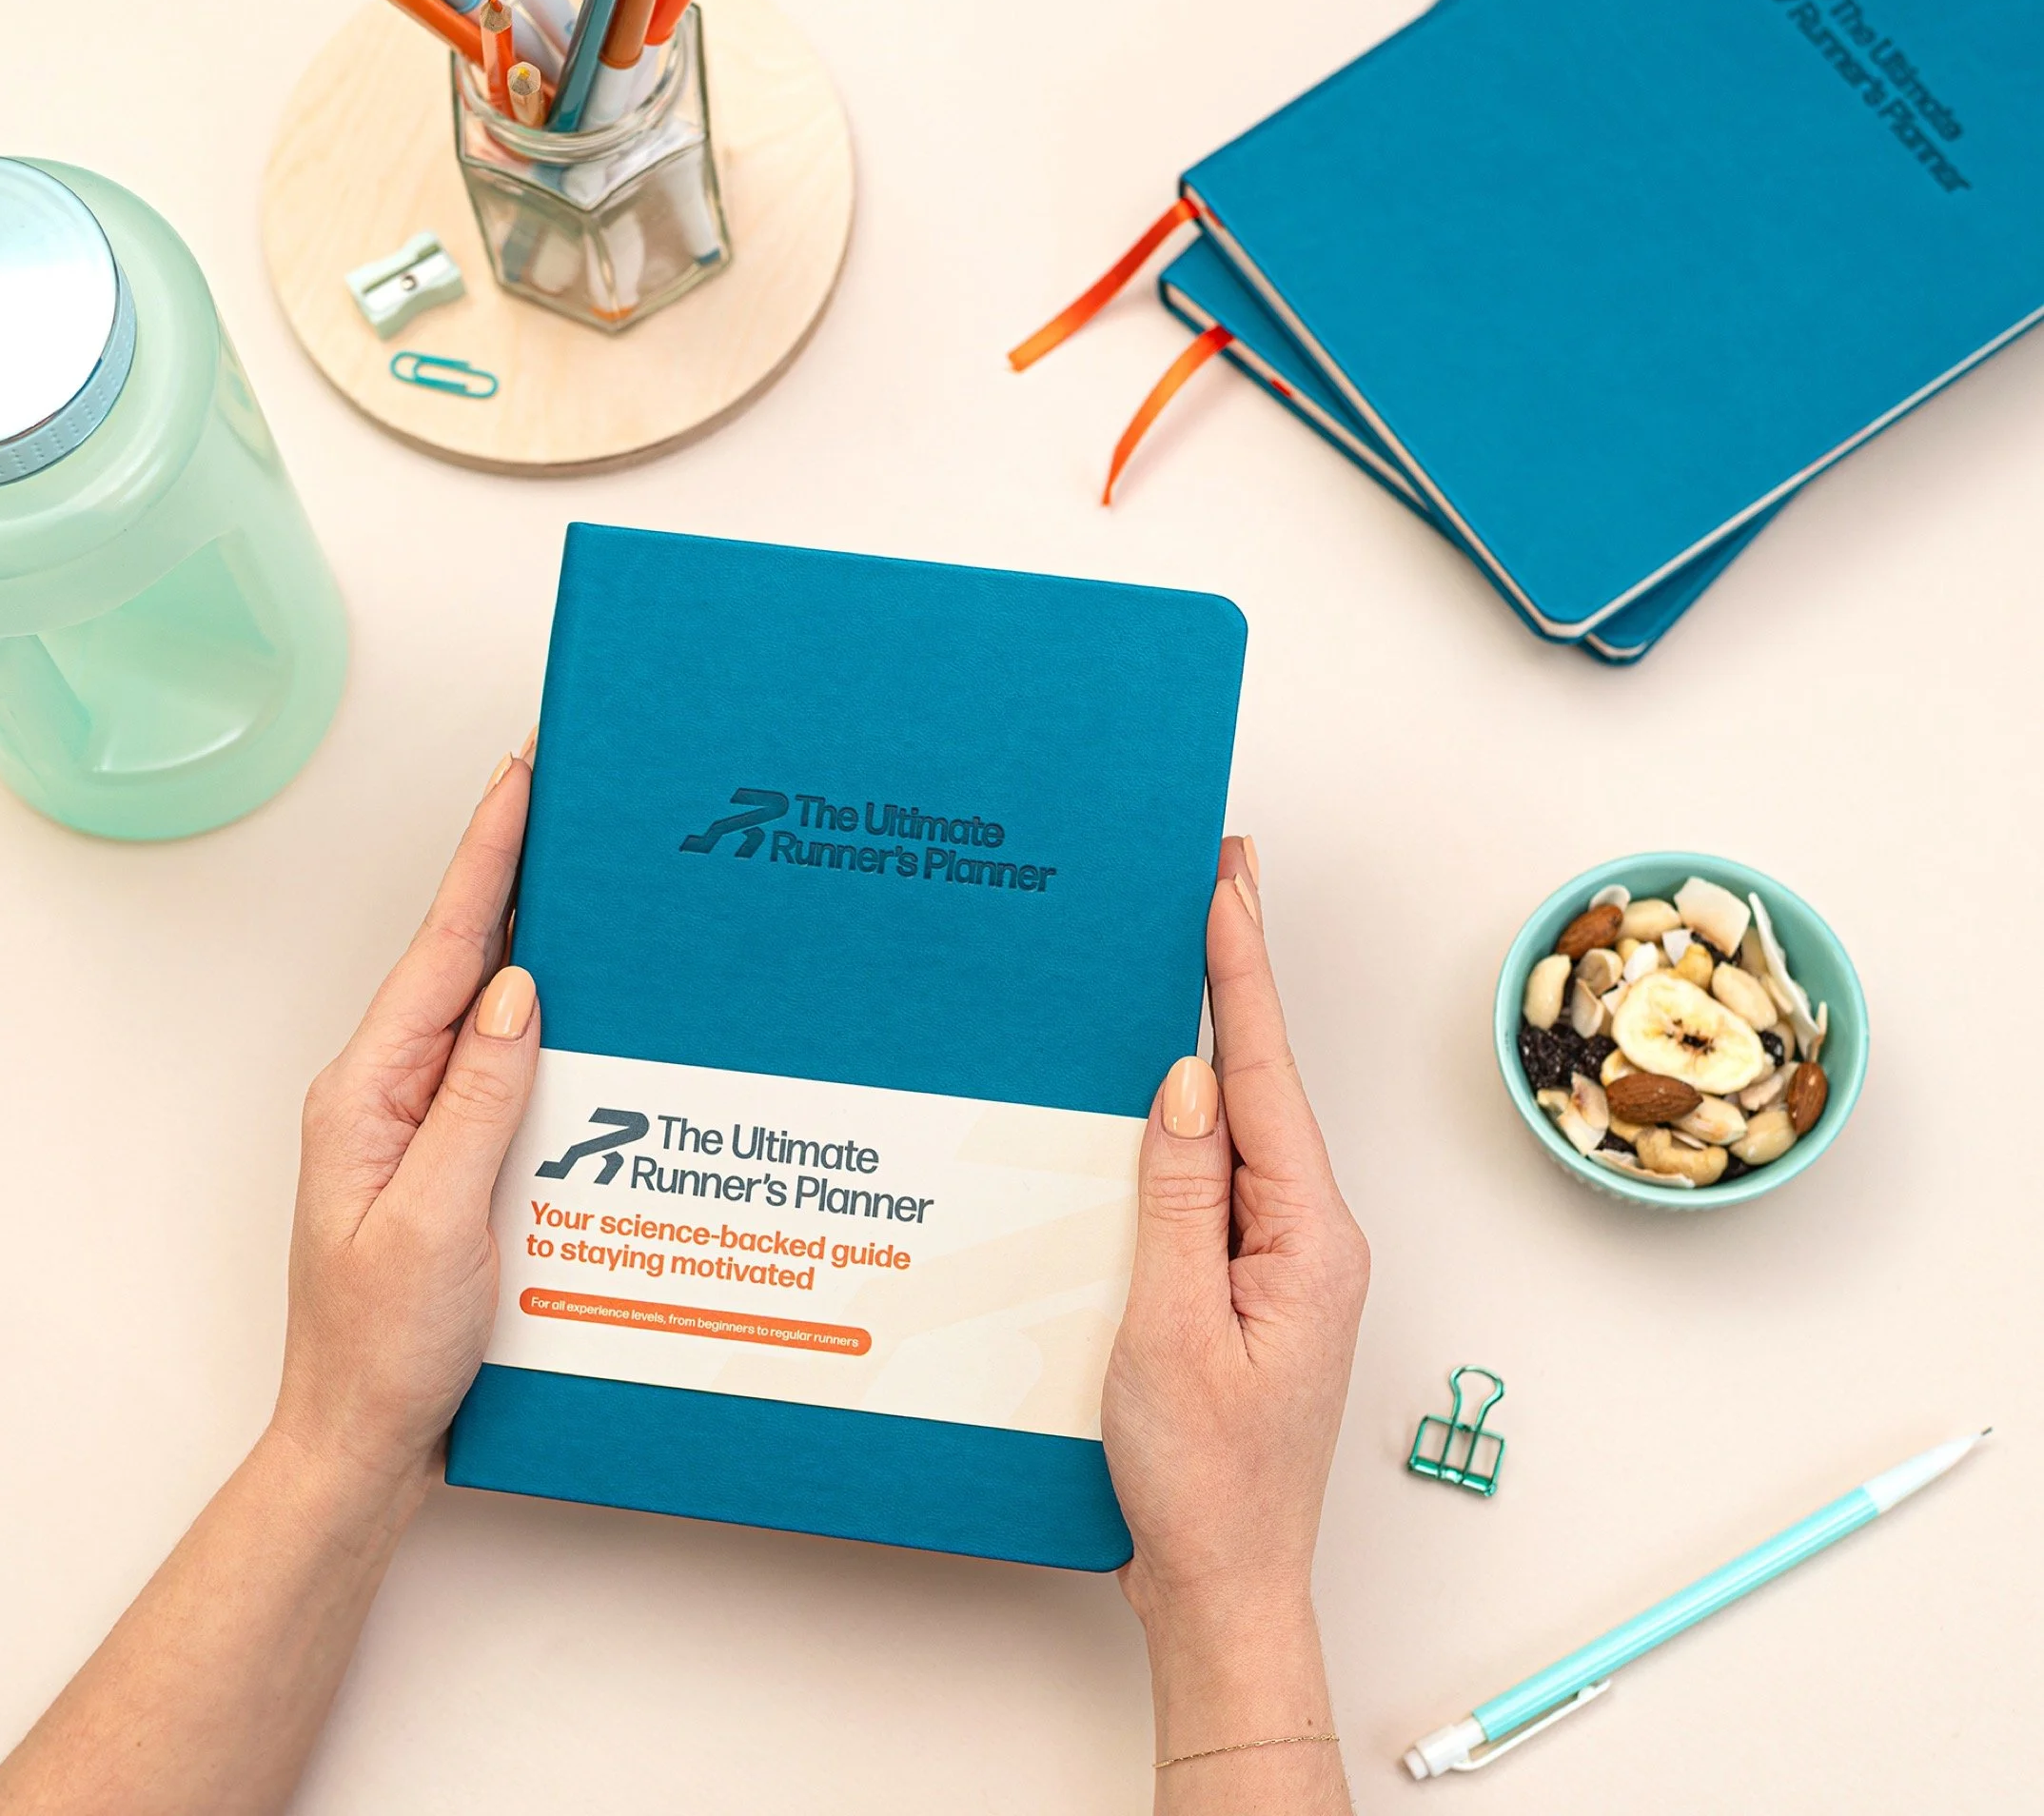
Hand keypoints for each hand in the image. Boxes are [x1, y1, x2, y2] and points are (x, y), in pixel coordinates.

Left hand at [271, 744, 541, 1487]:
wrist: (358, 1440)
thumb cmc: (382, 1349)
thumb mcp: (438, 1223)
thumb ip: (477, 1102)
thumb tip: (513, 991)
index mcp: (368, 1093)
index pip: (442, 951)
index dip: (486, 858)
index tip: (521, 778)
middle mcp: (383, 1093)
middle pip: (458, 959)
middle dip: (512, 872)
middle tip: (566, 796)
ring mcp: (410, 1125)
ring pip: (479, 1010)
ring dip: (528, 939)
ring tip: (583, 873)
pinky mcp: (442, 1159)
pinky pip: (494, 1068)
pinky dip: (538, 1022)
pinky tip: (576, 1006)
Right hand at [1102, 836, 1368, 1801]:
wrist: (1225, 1586)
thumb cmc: (1203, 1481)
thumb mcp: (1171, 1330)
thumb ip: (1179, 1198)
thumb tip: (1190, 1081)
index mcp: (1307, 1237)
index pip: (1265, 1076)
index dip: (1242, 971)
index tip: (1227, 885)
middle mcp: (1312, 1237)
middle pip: (1265, 1086)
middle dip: (1236, 981)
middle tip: (1214, 884)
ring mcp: (1286, 1262)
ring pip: (1242, 1132)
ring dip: (1212, 1049)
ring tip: (1182, 961)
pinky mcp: (1254, 1287)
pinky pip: (1220, 1184)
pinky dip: (1189, 1131)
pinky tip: (1157, 1104)